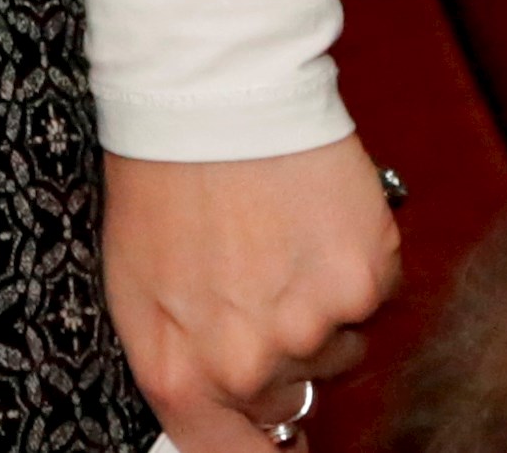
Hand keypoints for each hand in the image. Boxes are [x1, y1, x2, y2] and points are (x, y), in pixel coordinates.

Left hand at [104, 139, 399, 449]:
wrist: (205, 90)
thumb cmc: (159, 176)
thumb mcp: (136, 283)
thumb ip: (181, 366)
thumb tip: (236, 424)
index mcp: (178, 370)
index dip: (259, 451)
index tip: (277, 443)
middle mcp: (247, 363)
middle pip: (291, 399)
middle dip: (279, 355)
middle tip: (253, 278)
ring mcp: (311, 326)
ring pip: (337, 346)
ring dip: (316, 306)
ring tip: (272, 234)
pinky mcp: (363, 283)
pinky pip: (371, 299)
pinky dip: (350, 266)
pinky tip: (309, 218)